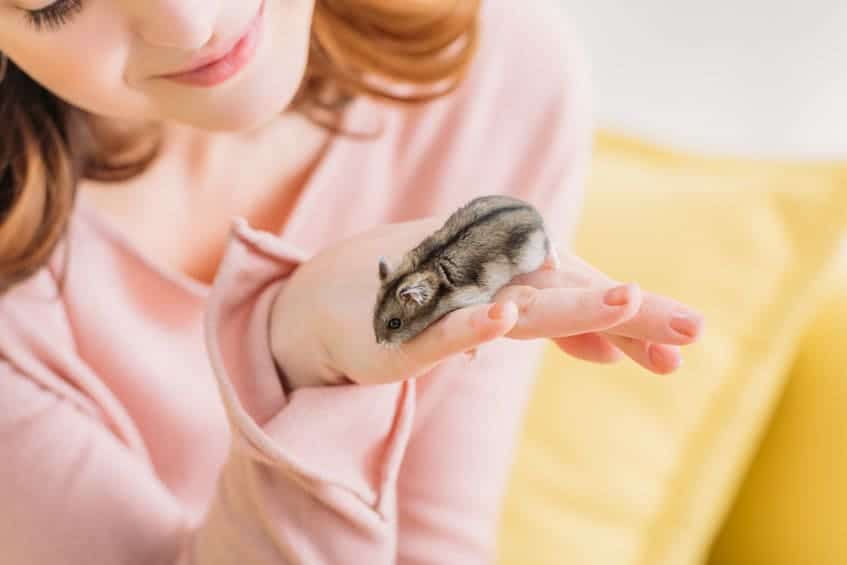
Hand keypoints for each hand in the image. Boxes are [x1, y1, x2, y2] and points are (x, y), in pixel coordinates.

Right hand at [269, 217, 702, 389]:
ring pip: (514, 305)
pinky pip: (439, 330)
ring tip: (625, 300)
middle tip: (689, 327)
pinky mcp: (400, 331)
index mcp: (508, 274)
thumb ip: (552, 322)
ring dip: (568, 305)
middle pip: (564, 293)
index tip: (677, 349)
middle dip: (628, 312)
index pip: (576, 294)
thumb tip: (613, 347)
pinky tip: (503, 321)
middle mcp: (482, 278)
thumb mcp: (491, 312)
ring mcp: (442, 300)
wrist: (323, 300)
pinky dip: (471, 326)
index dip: (627, 322)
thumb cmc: (415, 299)